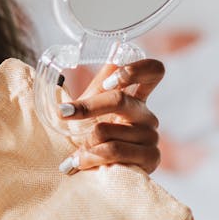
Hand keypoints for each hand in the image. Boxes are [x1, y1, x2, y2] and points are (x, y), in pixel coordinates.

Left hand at [58, 58, 164, 175]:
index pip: (153, 71)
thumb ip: (100, 82)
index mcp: (136, 96)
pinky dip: (89, 158)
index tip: (110, 81)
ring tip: (72, 154)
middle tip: (65, 113)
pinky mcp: (152, 158)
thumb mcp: (94, 105)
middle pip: (120, 100)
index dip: (135, 70)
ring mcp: (152, 136)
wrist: (97, 170)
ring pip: (108, 130)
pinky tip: (76, 163)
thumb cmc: (95, 134)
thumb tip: (105, 49)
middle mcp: (147, 114)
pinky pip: (114, 152)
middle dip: (88, 107)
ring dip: (84, 143)